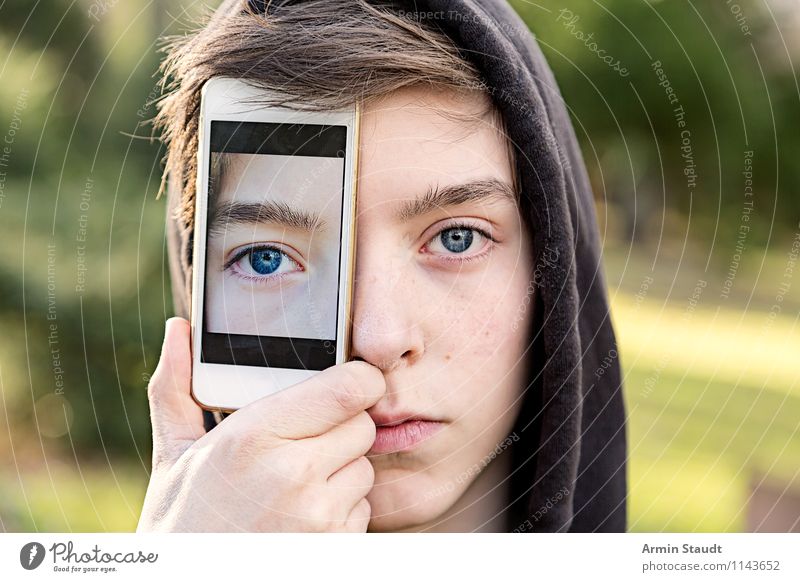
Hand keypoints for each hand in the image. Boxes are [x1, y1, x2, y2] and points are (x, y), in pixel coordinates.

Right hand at [137, 317, 385, 531]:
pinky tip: (303, 516)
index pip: (348, 388)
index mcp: (255, 436)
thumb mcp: (175, 453)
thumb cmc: (183, 522)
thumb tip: (177, 328)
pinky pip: (362, 509)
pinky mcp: (336, 547)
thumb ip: (177, 386)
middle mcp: (293, 473)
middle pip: (362, 425)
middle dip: (341, 428)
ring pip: (365, 468)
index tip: (351, 382)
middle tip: (305, 442)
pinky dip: (342, 509)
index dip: (358, 381)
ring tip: (296, 485)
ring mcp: (318, 516)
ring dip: (342, 471)